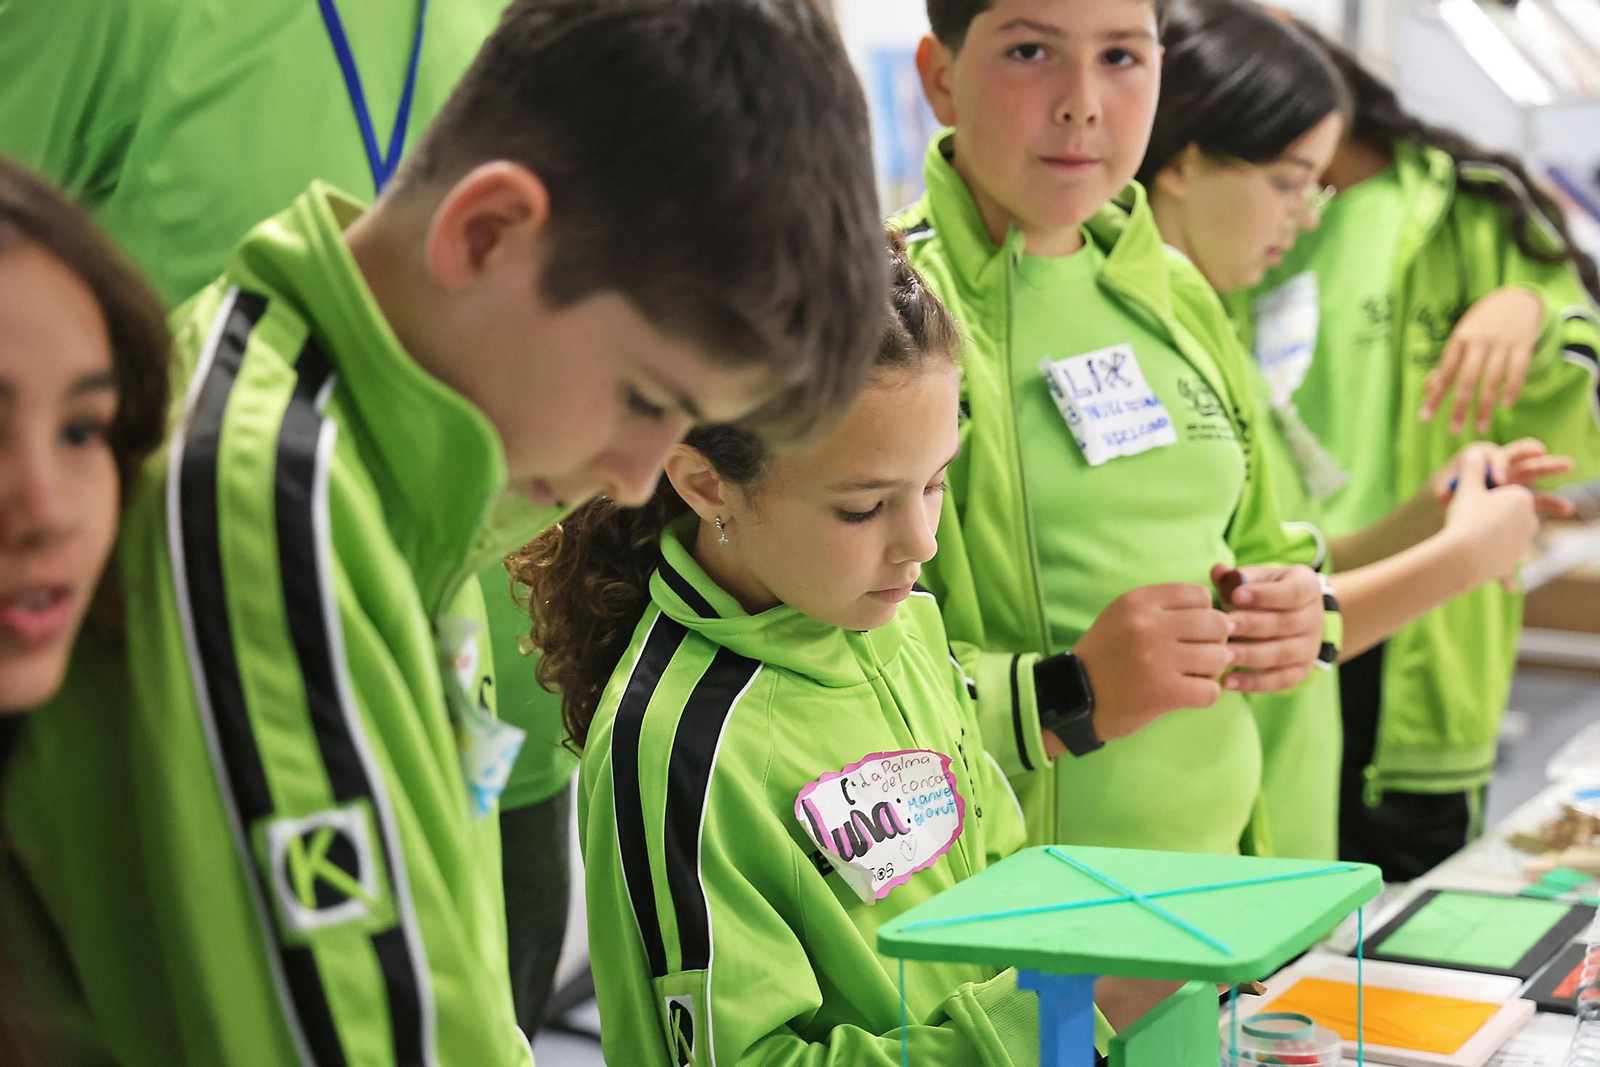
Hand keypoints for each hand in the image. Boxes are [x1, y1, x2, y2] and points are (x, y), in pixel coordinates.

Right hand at [1068, 584, 1233, 741]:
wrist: (1075, 697)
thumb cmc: (1107, 656)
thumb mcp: (1123, 616)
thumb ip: (1164, 607)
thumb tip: (1218, 609)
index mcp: (1138, 602)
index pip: (1200, 594)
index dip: (1203, 613)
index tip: (1190, 630)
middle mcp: (1148, 626)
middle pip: (1216, 623)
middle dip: (1215, 640)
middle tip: (1199, 654)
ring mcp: (1157, 659)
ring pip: (1219, 656)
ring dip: (1211, 669)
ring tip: (1192, 674)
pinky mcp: (1164, 693)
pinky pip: (1211, 690)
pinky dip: (1204, 694)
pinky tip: (1187, 693)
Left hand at [1213, 563, 1323, 692]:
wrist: (1292, 615)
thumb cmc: (1265, 592)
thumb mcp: (1257, 578)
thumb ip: (1236, 577)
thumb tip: (1218, 571)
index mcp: (1307, 586)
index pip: (1292, 592)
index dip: (1265, 595)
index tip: (1236, 596)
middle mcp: (1314, 617)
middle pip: (1286, 624)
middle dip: (1253, 626)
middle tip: (1225, 627)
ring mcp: (1310, 647)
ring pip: (1282, 653)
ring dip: (1250, 656)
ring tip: (1222, 655)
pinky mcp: (1301, 671)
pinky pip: (1279, 680)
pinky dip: (1254, 682)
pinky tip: (1228, 681)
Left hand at [1419, 287, 1542, 433]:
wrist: (1516, 298)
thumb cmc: (1481, 324)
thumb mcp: (1461, 337)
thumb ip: (1447, 363)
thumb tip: (1427, 389)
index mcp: (1460, 339)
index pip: (1445, 372)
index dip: (1435, 396)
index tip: (1424, 418)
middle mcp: (1480, 341)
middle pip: (1468, 379)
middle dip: (1460, 407)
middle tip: (1453, 431)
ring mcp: (1503, 343)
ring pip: (1493, 379)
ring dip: (1486, 406)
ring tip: (1479, 428)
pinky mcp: (1524, 344)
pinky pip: (1518, 370)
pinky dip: (1512, 388)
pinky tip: (1506, 406)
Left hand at [1431, 438, 1576, 519]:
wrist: (1454, 503)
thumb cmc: (1448, 491)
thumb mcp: (1444, 489)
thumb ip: (1445, 490)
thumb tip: (1443, 494)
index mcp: (1482, 456)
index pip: (1494, 456)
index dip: (1497, 466)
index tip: (1498, 482)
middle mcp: (1501, 464)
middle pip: (1519, 454)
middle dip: (1531, 450)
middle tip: (1541, 451)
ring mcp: (1514, 479)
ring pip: (1534, 471)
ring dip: (1551, 468)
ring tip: (1569, 465)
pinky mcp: (1521, 496)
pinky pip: (1539, 498)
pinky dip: (1552, 502)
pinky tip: (1567, 509)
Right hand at [1440, 446, 1540, 590]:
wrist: (1463, 558)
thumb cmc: (1466, 519)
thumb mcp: (1466, 488)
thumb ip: (1472, 469)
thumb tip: (1475, 453)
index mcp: (1522, 498)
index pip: (1507, 492)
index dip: (1488, 495)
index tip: (1472, 499)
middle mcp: (1529, 519)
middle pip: (1509, 512)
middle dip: (1493, 513)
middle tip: (1469, 518)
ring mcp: (1523, 542)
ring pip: (1506, 532)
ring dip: (1492, 532)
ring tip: (1468, 535)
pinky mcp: (1513, 560)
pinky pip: (1501, 551)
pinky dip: (1489, 550)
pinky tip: (1471, 551)